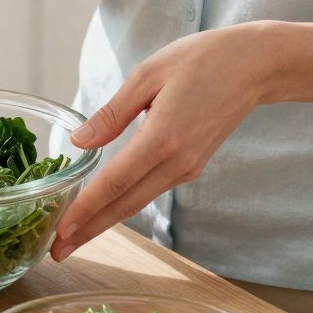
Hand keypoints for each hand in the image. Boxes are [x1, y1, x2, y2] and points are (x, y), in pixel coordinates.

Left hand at [52, 24, 276, 258]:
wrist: (255, 67)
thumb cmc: (203, 60)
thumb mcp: (149, 74)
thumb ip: (112, 113)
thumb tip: (79, 143)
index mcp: (162, 138)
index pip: (114, 183)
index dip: (85, 210)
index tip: (60, 232)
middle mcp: (177, 162)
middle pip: (125, 205)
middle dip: (89, 231)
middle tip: (58, 252)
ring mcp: (187, 167)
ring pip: (138, 201)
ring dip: (105, 220)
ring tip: (74, 235)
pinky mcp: (192, 165)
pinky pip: (151, 189)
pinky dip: (124, 202)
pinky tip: (105, 206)